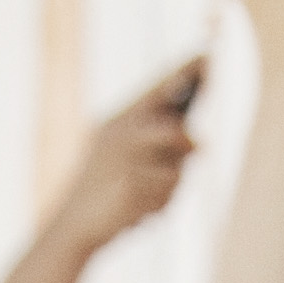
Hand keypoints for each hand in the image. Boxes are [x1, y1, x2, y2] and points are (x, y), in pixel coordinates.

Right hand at [54, 62, 203, 252]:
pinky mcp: (131, 187)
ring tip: (144, 197)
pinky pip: (168, 194)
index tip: (210, 55)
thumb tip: (200, 144)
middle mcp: (120, 134)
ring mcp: (125, 161)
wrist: (73, 227)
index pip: (157, 90)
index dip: (184, 72)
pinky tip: (137, 214)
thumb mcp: (123, 159)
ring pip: (177, 170)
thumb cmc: (104, 190)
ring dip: (170, 187)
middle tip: (199, 150)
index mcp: (116, 121)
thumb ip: (157, 145)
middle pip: (176, 132)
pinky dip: (160, 206)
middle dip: (188, 146)